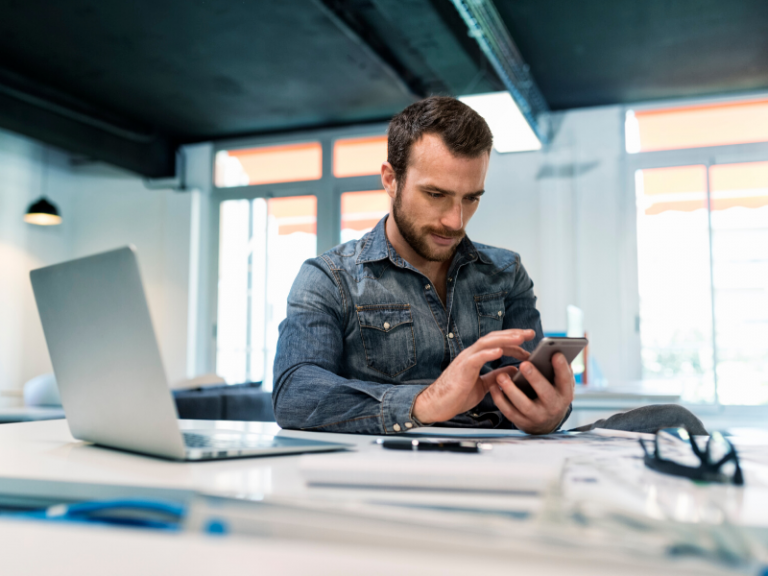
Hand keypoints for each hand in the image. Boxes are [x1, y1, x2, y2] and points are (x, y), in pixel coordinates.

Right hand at [413, 329, 533, 423]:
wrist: (437, 405)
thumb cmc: (457, 396)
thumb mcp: (483, 386)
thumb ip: (496, 376)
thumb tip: (514, 370)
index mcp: (475, 358)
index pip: (497, 344)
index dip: (513, 343)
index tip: (528, 345)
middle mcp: (471, 354)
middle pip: (494, 338)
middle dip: (513, 335)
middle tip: (530, 333)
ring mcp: (465, 360)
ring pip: (486, 343)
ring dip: (504, 339)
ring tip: (520, 338)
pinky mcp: (461, 369)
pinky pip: (476, 358)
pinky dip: (488, 353)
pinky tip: (500, 351)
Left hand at [488, 352, 574, 433]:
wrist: (545, 423)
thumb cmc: (552, 394)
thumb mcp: (560, 384)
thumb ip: (559, 370)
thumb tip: (555, 350)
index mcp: (564, 394)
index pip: (566, 380)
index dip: (562, 368)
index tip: (556, 353)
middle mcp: (553, 407)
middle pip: (545, 393)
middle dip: (535, 378)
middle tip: (524, 364)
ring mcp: (537, 416)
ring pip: (524, 404)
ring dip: (511, 390)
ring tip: (502, 376)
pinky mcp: (522, 422)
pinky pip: (509, 411)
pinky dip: (500, 399)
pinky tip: (494, 386)